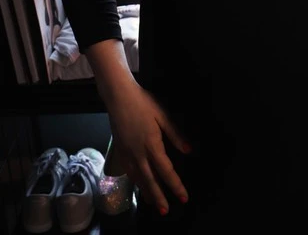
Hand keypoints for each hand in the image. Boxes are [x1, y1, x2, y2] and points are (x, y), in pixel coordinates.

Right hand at [105, 81, 191, 214]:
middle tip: (166, 211)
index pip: (166, 170)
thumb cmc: (143, 103)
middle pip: (150, 180)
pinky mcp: (120, 150)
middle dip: (159, 197)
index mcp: (152, 145)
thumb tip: (189, 150)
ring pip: (138, 178)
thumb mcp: (163, 115)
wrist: (118, 96)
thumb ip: (176, 134)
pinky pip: (128, 171)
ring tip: (153, 203)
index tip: (183, 197)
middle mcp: (138, 153)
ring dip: (146, 192)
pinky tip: (139, 184)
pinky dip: (135, 181)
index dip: (176, 185)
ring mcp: (127, 153)